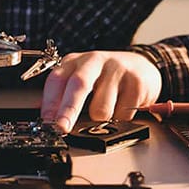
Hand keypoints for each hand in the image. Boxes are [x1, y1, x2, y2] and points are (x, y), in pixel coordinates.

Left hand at [40, 50, 161, 132]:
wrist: (141, 66)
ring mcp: (116, 69)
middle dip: (68, 109)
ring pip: (102, 107)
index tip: (47, 121)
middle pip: (79, 84)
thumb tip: (50, 118)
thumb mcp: (82, 78)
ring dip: (101, 118)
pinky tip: (123, 104)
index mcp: (75, 61)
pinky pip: (123, 113)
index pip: (57, 79)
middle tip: (62, 127)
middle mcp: (94, 61)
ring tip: (107, 107)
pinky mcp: (136, 81)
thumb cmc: (105, 76)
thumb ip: (65, 94)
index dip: (50, 101)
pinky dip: (121, 117)